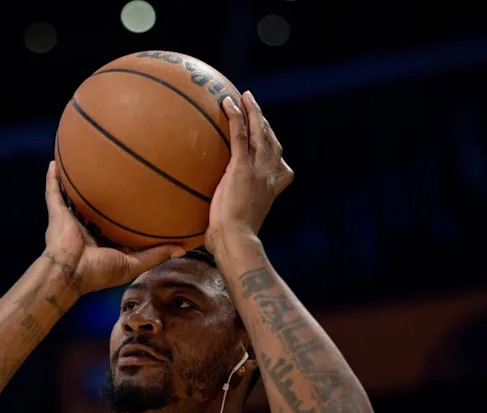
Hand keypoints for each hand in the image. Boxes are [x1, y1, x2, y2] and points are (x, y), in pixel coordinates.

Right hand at [42, 161, 184, 295]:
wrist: (70, 272)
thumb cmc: (99, 272)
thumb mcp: (133, 264)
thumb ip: (156, 254)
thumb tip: (182, 248)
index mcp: (102, 241)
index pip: (115, 224)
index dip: (124, 213)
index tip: (139, 199)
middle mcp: (86, 228)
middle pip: (96, 207)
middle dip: (103, 193)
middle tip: (115, 173)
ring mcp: (71, 220)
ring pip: (74, 197)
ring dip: (76, 183)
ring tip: (83, 163)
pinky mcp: (57, 214)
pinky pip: (53, 192)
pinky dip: (52, 179)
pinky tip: (54, 163)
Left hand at [205, 91, 293, 252]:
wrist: (236, 240)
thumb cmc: (232, 241)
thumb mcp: (235, 225)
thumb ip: (229, 216)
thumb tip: (207, 228)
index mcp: (273, 188)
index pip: (279, 163)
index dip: (273, 148)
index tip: (266, 140)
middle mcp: (270, 175)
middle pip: (271, 141)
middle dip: (264, 123)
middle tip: (254, 107)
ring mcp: (258, 169)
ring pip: (260, 132)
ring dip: (254, 111)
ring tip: (245, 96)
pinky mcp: (242, 167)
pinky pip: (240, 134)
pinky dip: (236, 116)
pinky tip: (227, 103)